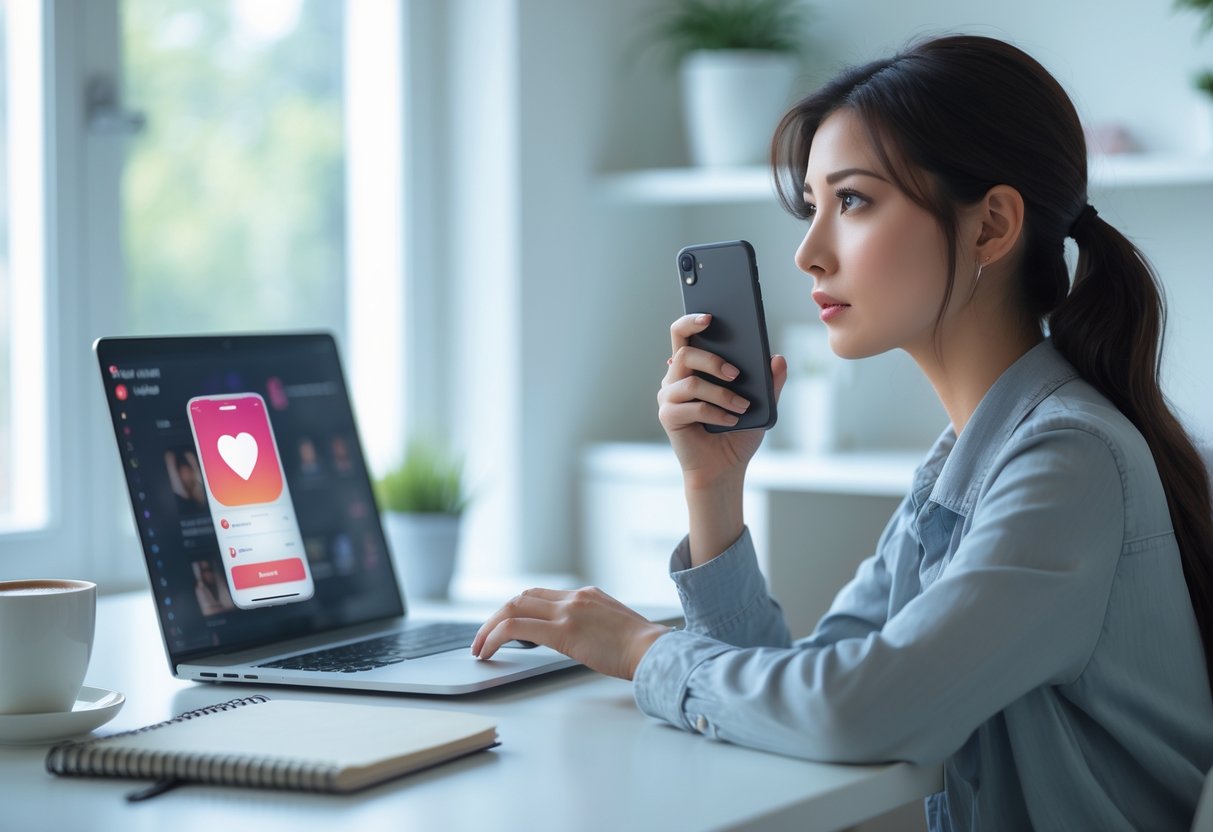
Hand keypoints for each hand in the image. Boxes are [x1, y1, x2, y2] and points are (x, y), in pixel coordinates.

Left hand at [471, 587, 670, 680]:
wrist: (655, 651)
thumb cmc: (641, 648)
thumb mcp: (613, 627)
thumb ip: (592, 626)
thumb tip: (580, 640)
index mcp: (586, 595)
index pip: (540, 595)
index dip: (517, 609)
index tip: (505, 627)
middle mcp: (574, 597)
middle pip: (521, 597)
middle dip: (496, 617)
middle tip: (482, 638)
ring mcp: (568, 611)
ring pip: (513, 608)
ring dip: (490, 627)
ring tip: (480, 647)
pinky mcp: (564, 631)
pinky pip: (516, 628)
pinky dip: (495, 637)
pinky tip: (488, 652)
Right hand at [658, 313, 787, 490]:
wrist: (725, 468)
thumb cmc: (737, 433)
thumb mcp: (761, 405)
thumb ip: (769, 382)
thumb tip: (778, 359)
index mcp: (693, 367)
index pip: (683, 334)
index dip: (691, 321)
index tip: (710, 316)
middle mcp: (675, 378)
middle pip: (685, 351)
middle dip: (713, 359)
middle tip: (736, 374)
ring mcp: (669, 397)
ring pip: (691, 381)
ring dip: (721, 393)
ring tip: (742, 406)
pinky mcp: (668, 416)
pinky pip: (693, 406)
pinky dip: (716, 413)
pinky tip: (731, 420)